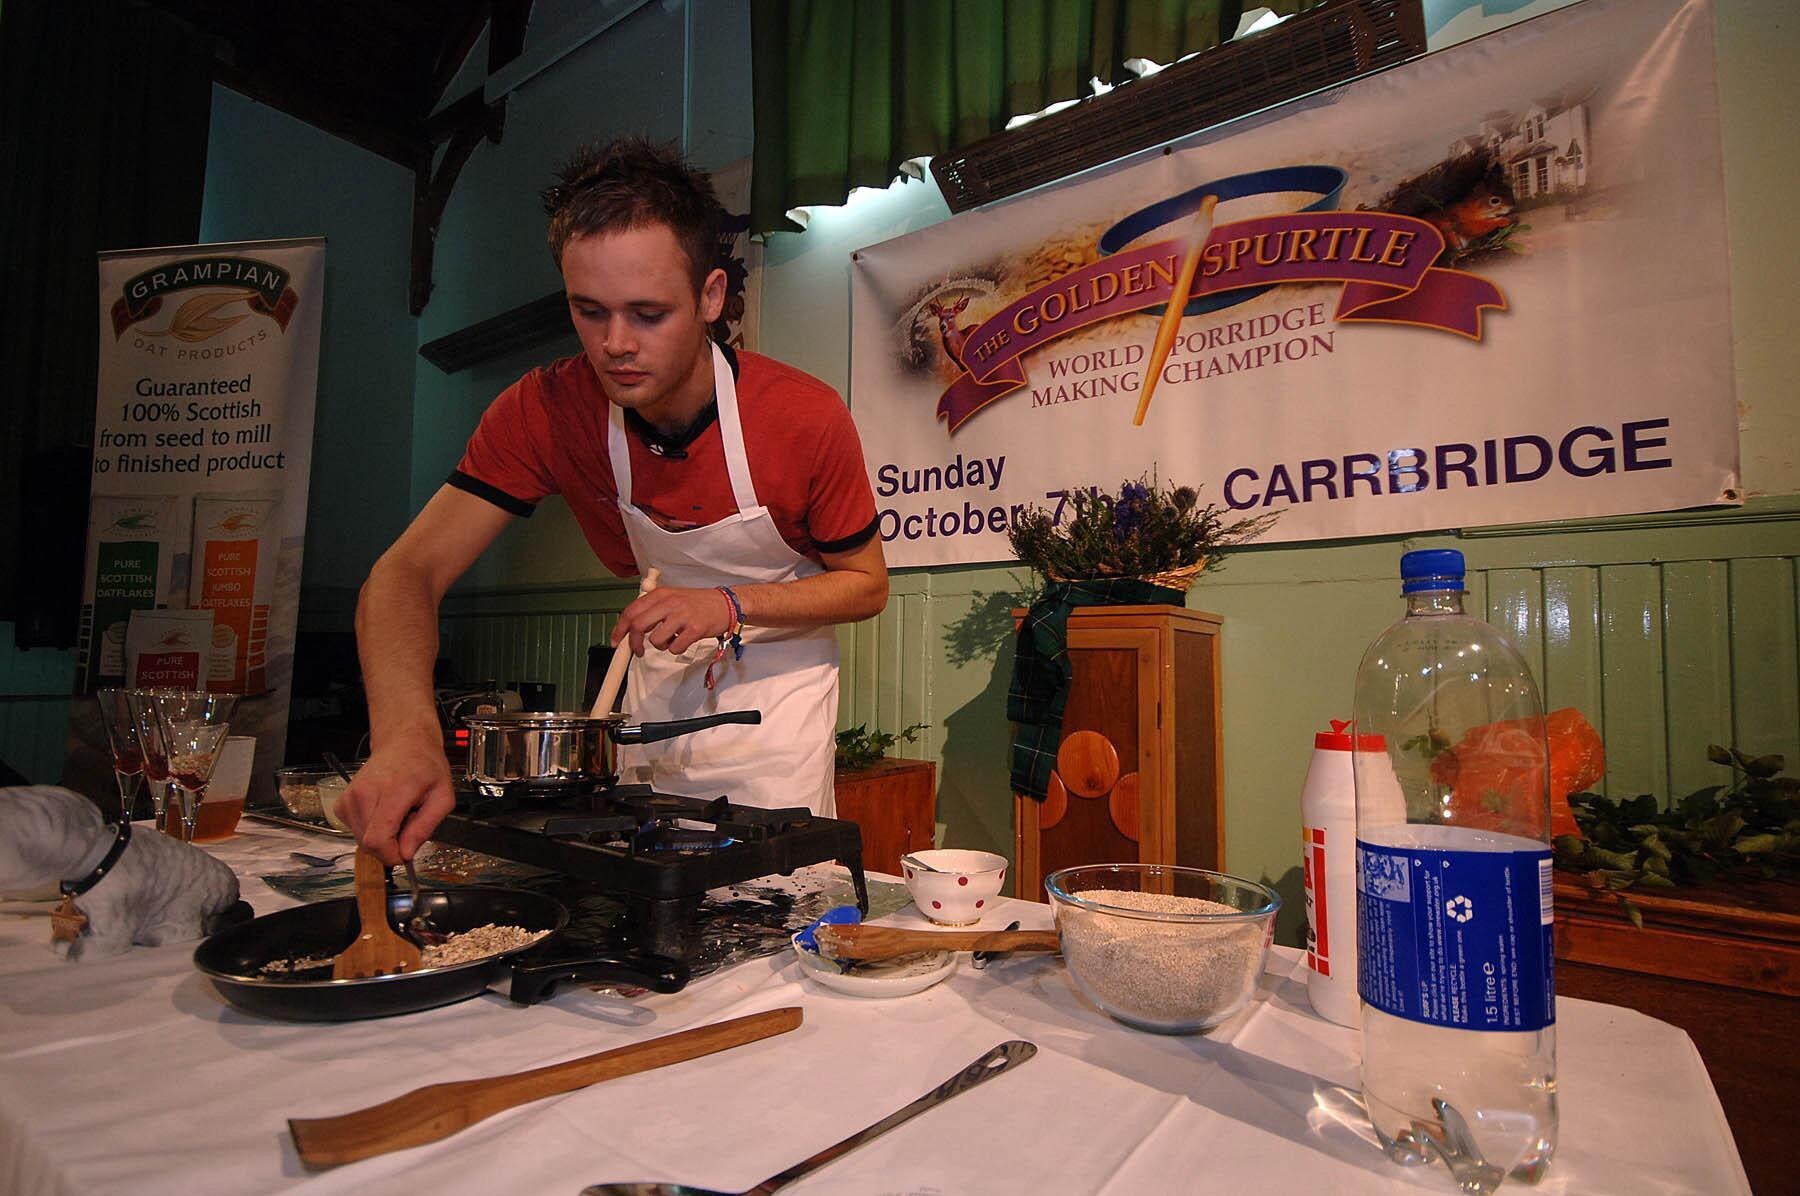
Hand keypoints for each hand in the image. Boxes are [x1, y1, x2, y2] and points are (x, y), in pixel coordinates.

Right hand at [338, 731, 453, 865]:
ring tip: (398, 814)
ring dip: (382, 836)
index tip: (406, 851)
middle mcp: (364, 794)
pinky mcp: (343, 803)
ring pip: (361, 840)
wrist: (403, 742)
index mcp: (392, 792)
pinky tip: (384, 812)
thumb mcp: (443, 797)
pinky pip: (355, 830)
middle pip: (369, 844)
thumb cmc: (425, 766)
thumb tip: (406, 854)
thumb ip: (425, 828)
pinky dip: (371, 828)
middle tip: (408, 823)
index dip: (392, 855)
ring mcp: (350, 798)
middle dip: (391, 844)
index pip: (377, 840)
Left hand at [612, 586, 732, 656]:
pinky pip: (675, 648)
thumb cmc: (697, 603)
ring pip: (656, 640)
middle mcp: (669, 602)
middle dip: (634, 643)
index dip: (619, 629)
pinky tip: (684, 640)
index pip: (631, 611)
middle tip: (638, 651)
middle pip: (638, 626)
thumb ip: (652, 609)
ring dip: (661, 645)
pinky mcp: (694, 629)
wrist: (726, 604)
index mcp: (660, 594)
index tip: (616, 641)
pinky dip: (676, 649)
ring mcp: (682, 616)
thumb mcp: (672, 597)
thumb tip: (630, 628)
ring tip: (672, 639)